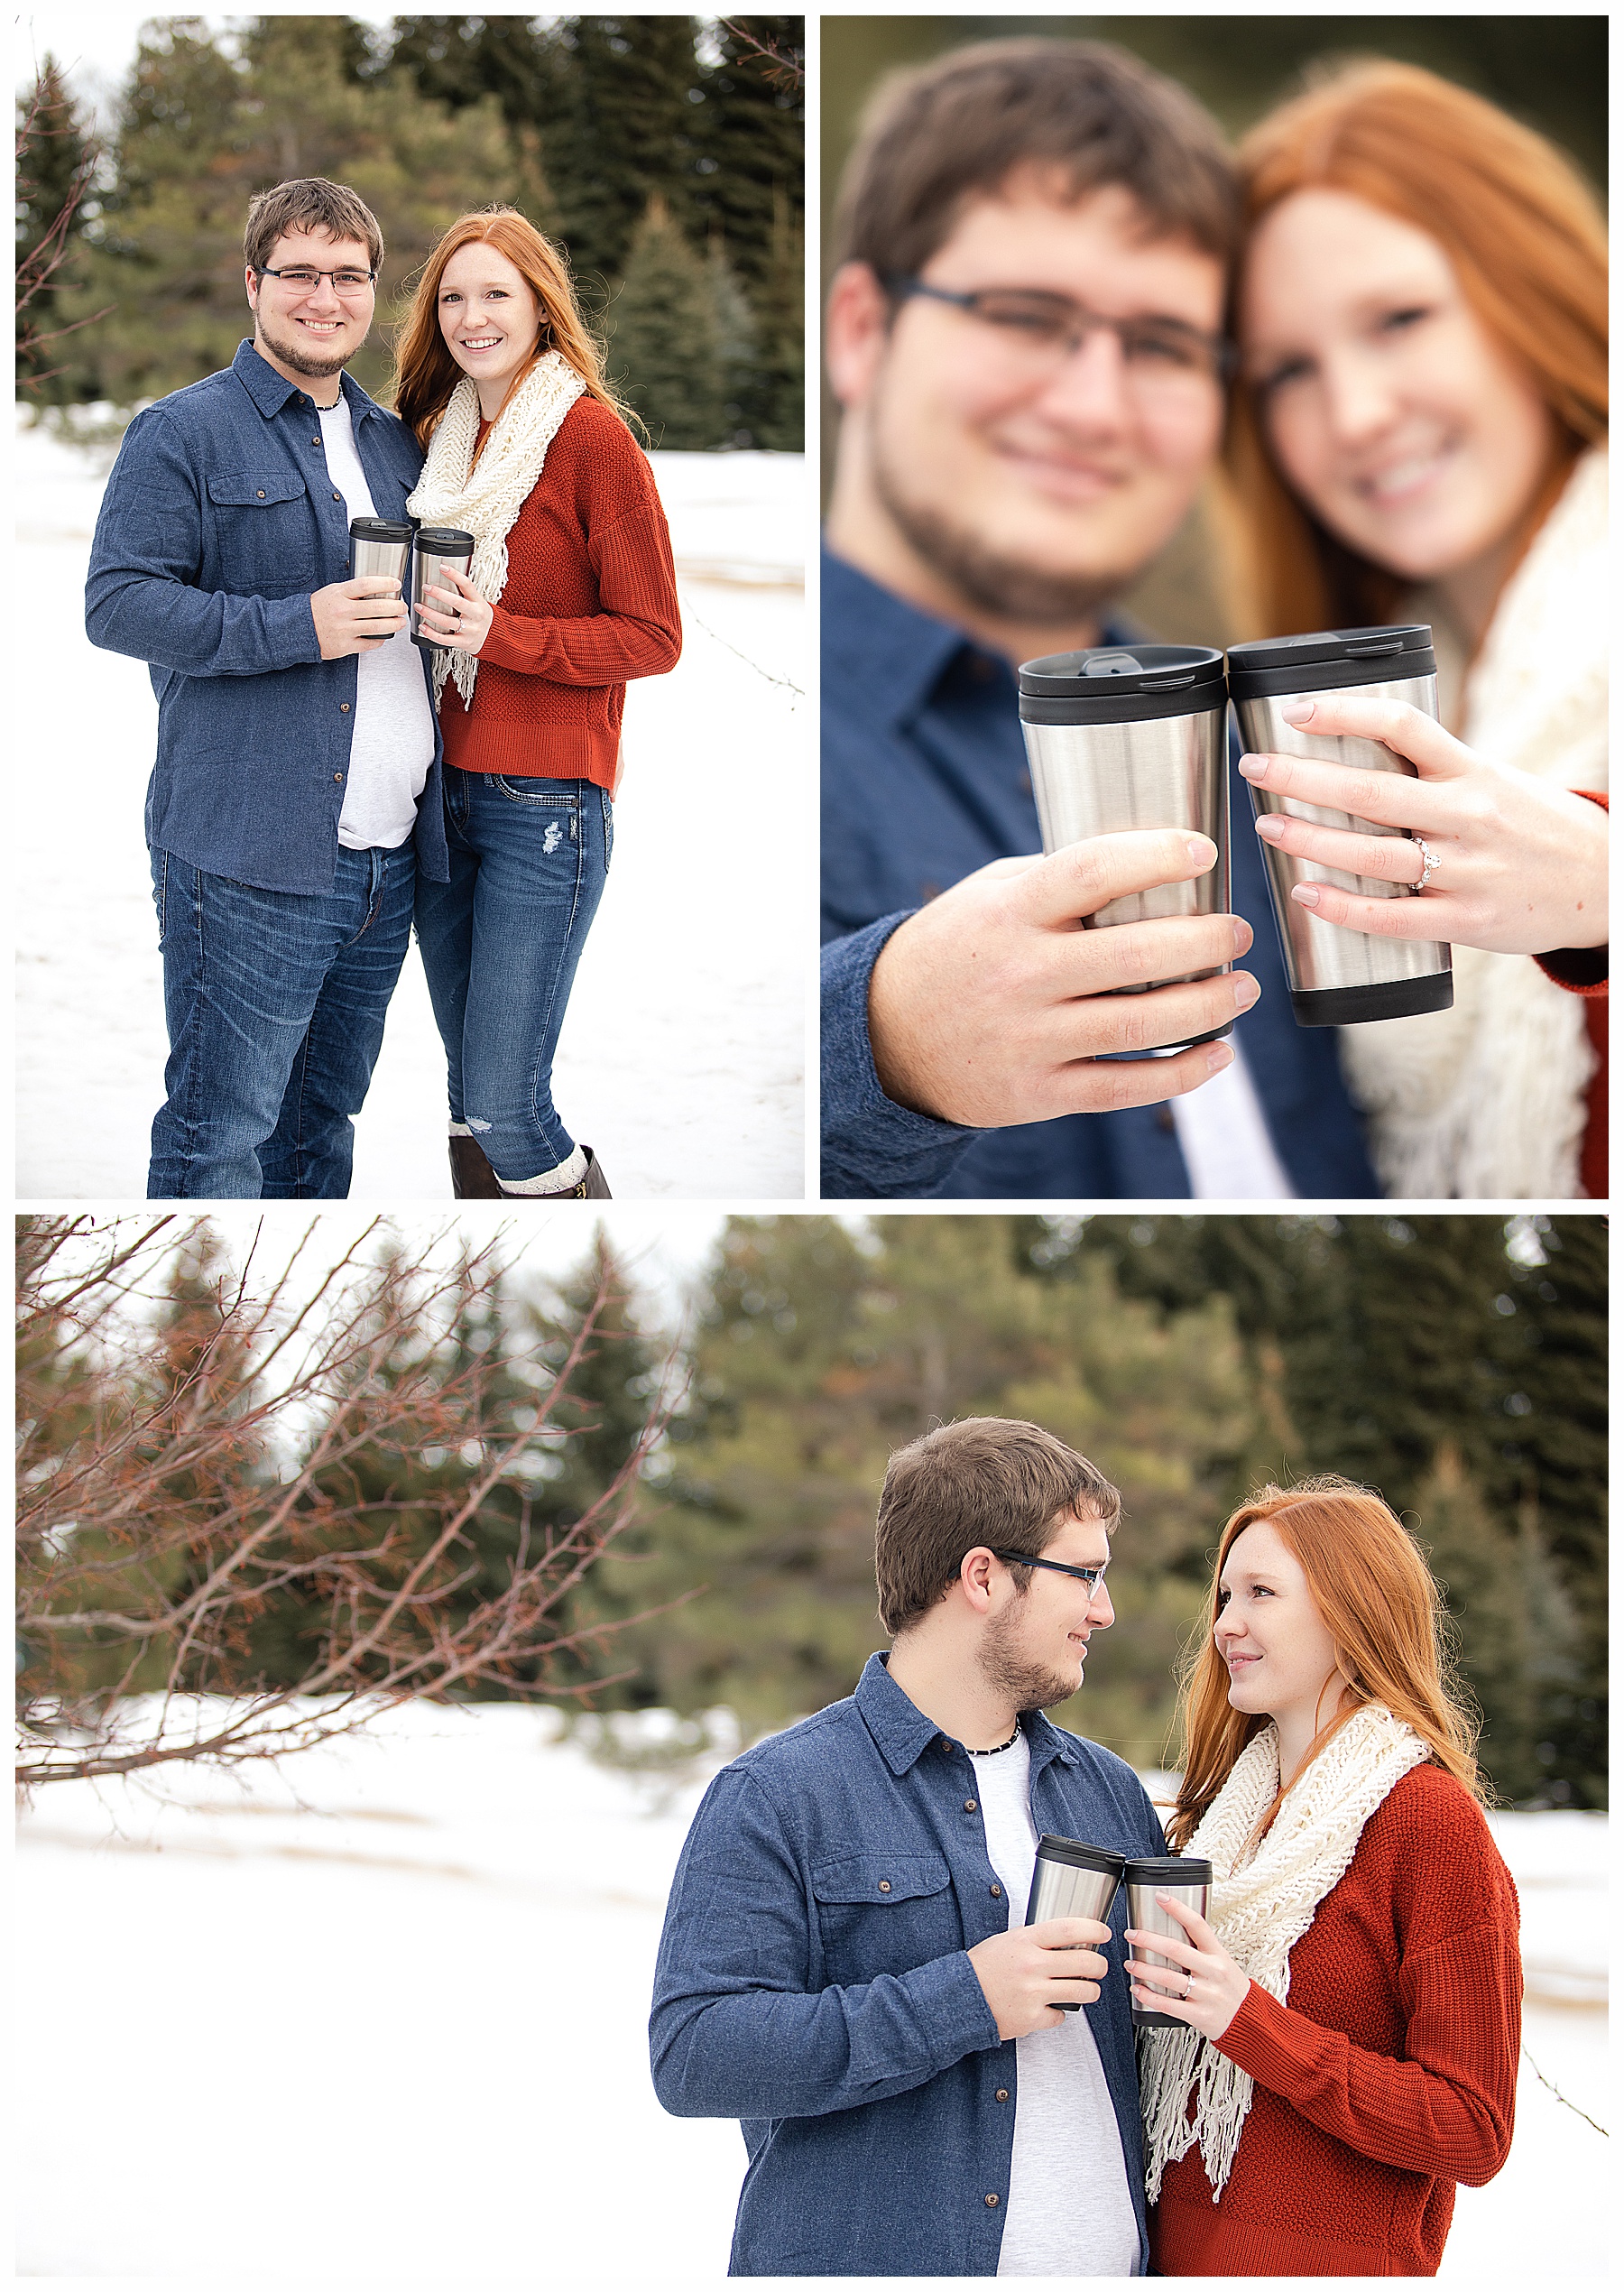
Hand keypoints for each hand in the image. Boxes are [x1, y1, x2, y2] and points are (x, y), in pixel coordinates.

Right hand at [310, 575, 408, 658]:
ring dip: (394, 624)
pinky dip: (380, 639)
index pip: (366, 584)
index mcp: (339, 594)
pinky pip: (369, 643)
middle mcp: (342, 611)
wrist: (300, 628)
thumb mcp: (332, 591)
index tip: (396, 584)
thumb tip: (377, 587)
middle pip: (377, 607)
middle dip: (396, 607)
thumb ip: (352, 590)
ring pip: (377, 627)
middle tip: (402, 606)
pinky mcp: (345, 646)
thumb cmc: (318, 608)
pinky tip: (384, 635)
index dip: (385, 583)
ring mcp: (344, 629)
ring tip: (400, 622)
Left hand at [414, 562, 493, 654]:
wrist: (496, 639)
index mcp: (478, 602)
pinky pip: (445, 639)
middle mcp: (474, 615)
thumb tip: (446, 575)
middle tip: (426, 588)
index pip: (467, 585)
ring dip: (430, 614)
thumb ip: (465, 593)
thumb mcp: (479, 602)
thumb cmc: (482, 618)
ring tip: (418, 607)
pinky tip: (423, 627)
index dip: (455, 575)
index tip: (442, 567)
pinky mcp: (463, 642)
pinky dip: (431, 633)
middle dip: (439, 594)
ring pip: (447, 621)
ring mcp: (469, 629)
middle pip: (456, 602)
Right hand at [866, 830, 1257, 1127]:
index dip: (1155, 857)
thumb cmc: (957, 950)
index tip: (1203, 851)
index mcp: (1009, 914)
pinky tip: (1217, 1053)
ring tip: (1241, 988)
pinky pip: (1124, 1086)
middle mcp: (1019, 975)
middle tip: (1237, 932)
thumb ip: (1057, 878)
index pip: (1090, 873)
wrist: (887, 1035)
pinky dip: (1181, 1073)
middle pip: (1134, 955)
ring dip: (1208, 1006)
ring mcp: (1028, 1039)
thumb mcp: (988, 895)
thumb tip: (1152, 862)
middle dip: (1205, 941)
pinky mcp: (1037, 1092)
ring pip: (1140, 1024)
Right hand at [967, 1916, 1110, 2038]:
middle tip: (1100, 1966)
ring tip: (1087, 1989)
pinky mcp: (1031, 2018)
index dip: (1093, 1929)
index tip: (1103, 1932)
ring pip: (1082, 1992)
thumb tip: (1070, 1940)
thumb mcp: (1008, 1940)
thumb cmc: (984, 1967)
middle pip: (1084, 1962)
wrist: (961, 1996)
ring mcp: (1033, 1993)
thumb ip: (1037, 1940)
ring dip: (1091, 1991)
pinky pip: (1061, 2016)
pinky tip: (1049, 2006)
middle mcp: (1031, 1965)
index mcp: (1025, 1940)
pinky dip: (1059, 2013)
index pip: (1069, 1929)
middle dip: (1100, 1965)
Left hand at [1125, 1893, 1249, 2041]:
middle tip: (1132, 1934)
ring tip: (1130, 1964)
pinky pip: (1169, 2004)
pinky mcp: (1199, 2015)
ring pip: (1168, 1978)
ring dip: (1144, 1969)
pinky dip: (1149, 1996)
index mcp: (1218, 1954)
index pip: (1197, 1925)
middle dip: (1148, 1940)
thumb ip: (1201, 1950)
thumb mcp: (1223, 1963)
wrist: (1250, 2021)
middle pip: (1176, 1950)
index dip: (1178, 1909)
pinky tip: (1137, 1990)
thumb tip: (1171, 1931)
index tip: (1160, 1897)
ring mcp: (1206, 1994)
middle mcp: (1213, 1972)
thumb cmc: (1232, 1989)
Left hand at [1240, 693, 1607, 955]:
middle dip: (1303, 778)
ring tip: (1267, 826)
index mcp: (1471, 770)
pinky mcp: (1465, 920)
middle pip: (1372, 793)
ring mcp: (1467, 870)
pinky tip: (1305, 894)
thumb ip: (1431, 773)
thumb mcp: (1492, 780)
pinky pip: (1393, 916)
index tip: (1295, 711)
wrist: (1601, 883)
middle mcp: (1468, 815)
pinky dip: (1343, 906)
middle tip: (1254, 768)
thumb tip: (1351, 755)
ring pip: (1375, 854)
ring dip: (1311, 839)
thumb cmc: (1531, 828)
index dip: (1344, 713)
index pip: (1402, 726)